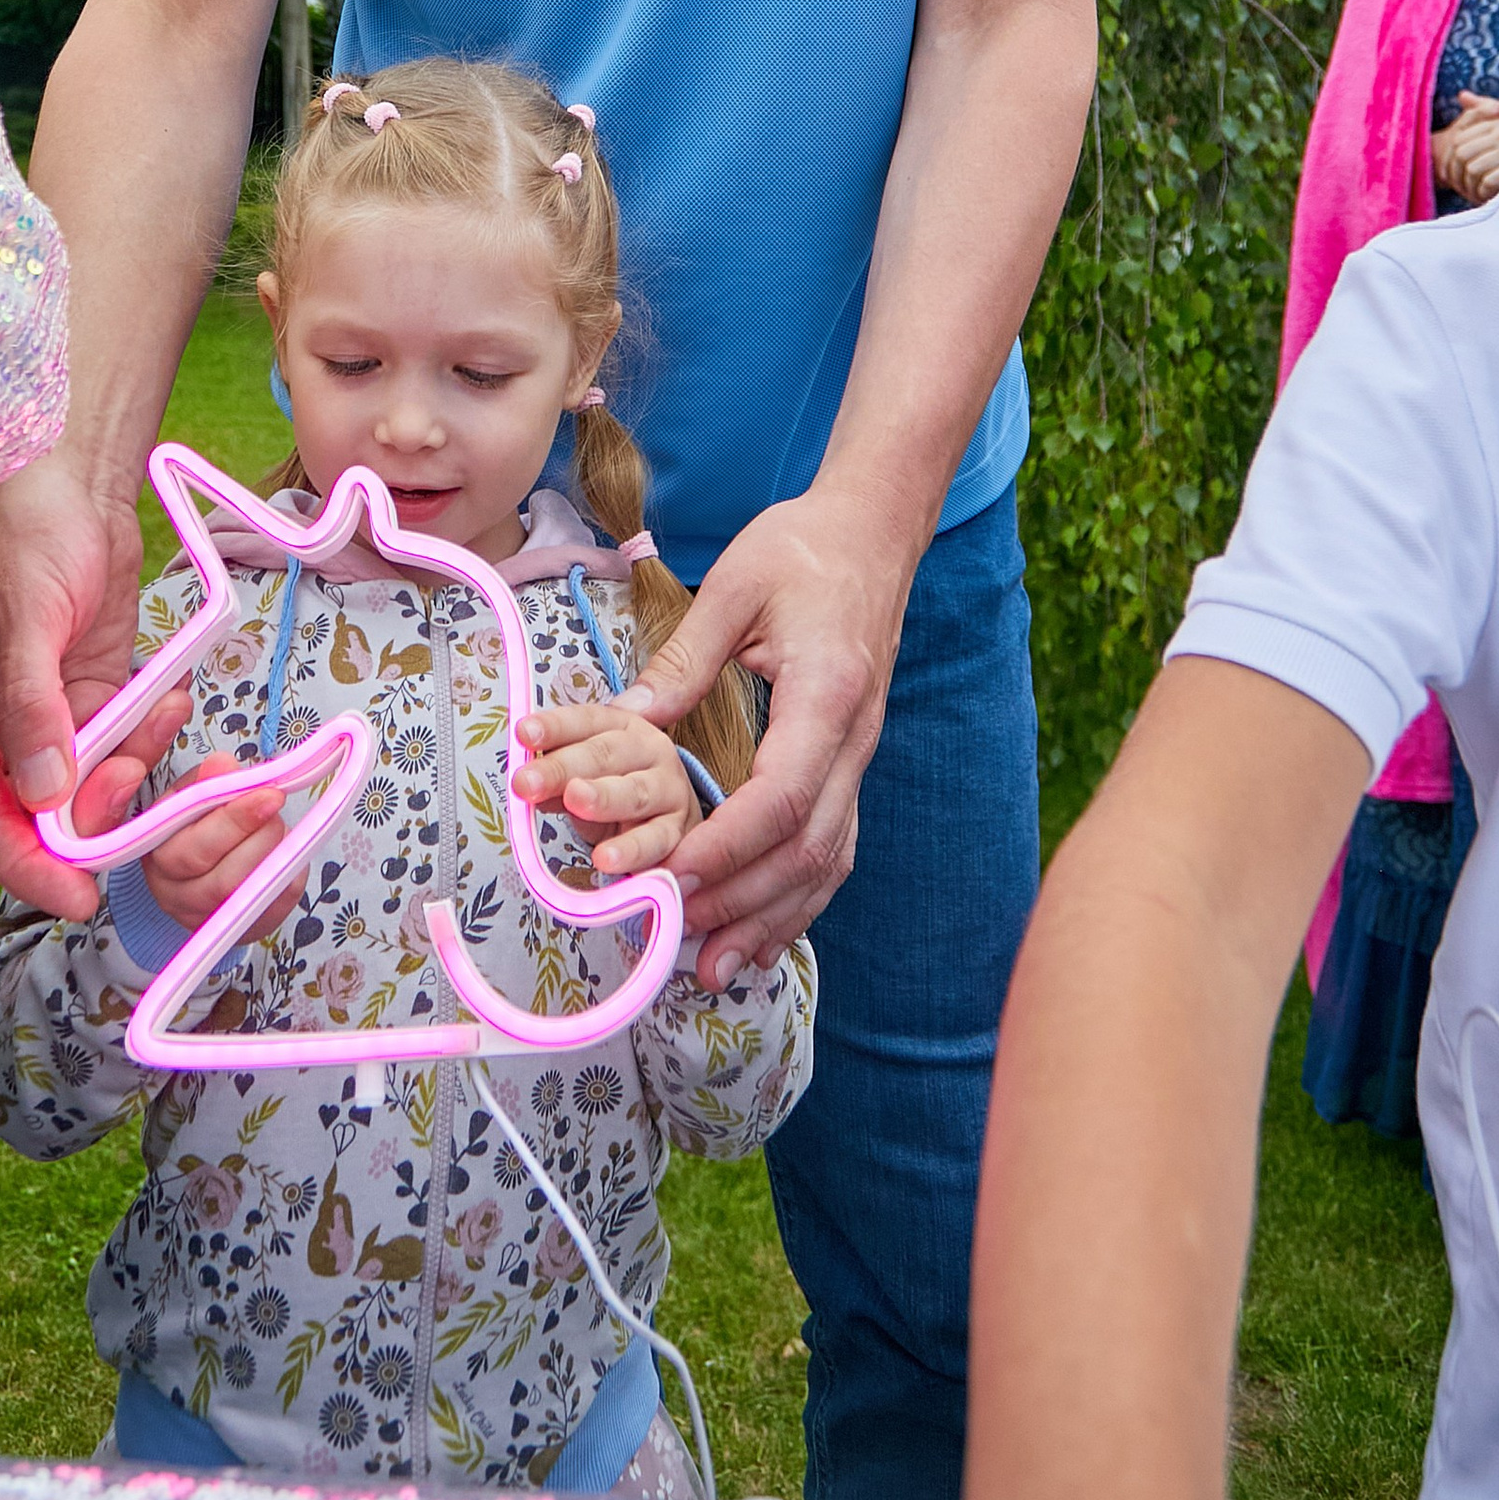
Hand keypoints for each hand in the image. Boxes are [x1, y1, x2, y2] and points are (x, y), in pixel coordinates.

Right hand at [0, 450, 159, 918]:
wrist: (77, 487)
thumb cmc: (28, 538)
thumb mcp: (25, 619)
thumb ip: (31, 710)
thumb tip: (40, 795)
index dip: (27, 865)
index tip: (78, 897)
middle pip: (30, 822)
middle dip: (87, 818)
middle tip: (136, 788)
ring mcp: (36, 728)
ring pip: (81, 795)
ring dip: (126, 772)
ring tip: (158, 714)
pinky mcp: (83, 708)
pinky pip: (115, 755)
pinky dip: (144, 742)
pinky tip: (168, 699)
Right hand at [137, 750, 293, 930]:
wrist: (204, 868)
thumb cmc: (198, 823)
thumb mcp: (192, 794)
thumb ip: (206, 781)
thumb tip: (221, 765)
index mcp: (157, 855)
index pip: (192, 847)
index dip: (234, 820)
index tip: (269, 794)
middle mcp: (175, 895)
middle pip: (221, 880)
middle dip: (260, 838)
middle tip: (279, 806)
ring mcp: (208, 918)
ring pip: (248, 894)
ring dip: (274, 853)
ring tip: (280, 824)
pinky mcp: (243, 928)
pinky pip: (275, 904)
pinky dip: (290, 872)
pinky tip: (289, 849)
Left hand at [512, 700, 701, 875]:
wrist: (672, 819)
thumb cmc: (619, 790)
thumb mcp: (584, 778)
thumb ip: (557, 779)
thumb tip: (528, 785)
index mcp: (623, 727)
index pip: (585, 721)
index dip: (554, 727)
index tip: (524, 733)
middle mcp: (650, 751)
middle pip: (604, 754)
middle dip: (562, 767)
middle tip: (528, 781)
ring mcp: (668, 789)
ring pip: (634, 792)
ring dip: (603, 797)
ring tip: (574, 802)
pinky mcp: (678, 830)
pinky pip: (655, 841)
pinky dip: (632, 850)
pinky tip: (607, 858)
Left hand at [629, 482, 909, 982]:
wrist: (873, 532)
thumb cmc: (803, 548)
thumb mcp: (735, 586)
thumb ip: (684, 658)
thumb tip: (625, 721)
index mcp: (829, 694)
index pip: (784, 795)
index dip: (729, 846)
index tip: (674, 878)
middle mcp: (855, 739)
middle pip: (810, 847)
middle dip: (744, 900)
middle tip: (678, 935)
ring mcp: (859, 756)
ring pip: (829, 861)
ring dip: (773, 918)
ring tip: (716, 967)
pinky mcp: (850, 763)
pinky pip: (833, 846)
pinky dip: (797, 898)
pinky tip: (758, 932)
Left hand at [1431, 91, 1498, 203]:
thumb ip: (1486, 109)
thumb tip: (1462, 96)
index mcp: (1498, 121)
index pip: (1458, 140)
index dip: (1451, 160)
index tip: (1455, 174)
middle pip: (1461, 154)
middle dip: (1458, 175)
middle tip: (1462, 188)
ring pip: (1473, 169)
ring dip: (1470, 187)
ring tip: (1475, 194)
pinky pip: (1489, 181)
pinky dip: (1484, 192)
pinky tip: (1488, 196)